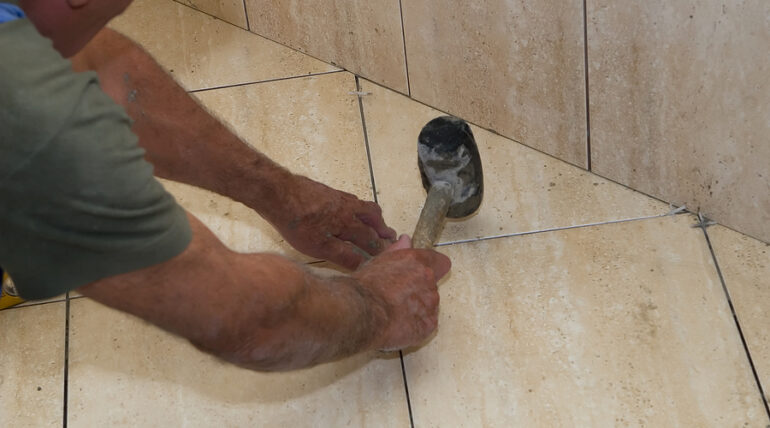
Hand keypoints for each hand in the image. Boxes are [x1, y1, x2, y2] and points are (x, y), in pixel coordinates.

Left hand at [271, 175, 396, 269]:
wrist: (277, 193)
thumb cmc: (296, 222)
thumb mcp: (319, 247)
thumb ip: (342, 255)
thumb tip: (362, 264)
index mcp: (348, 222)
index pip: (370, 238)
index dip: (379, 248)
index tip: (389, 255)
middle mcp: (348, 207)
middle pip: (373, 217)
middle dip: (382, 228)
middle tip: (390, 236)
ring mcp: (338, 197)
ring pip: (363, 206)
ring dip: (373, 216)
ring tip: (376, 222)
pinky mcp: (327, 191)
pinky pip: (351, 200)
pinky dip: (358, 208)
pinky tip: (349, 212)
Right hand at [353, 235, 450, 350]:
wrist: (361, 312)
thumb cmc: (365, 287)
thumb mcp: (377, 261)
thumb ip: (397, 251)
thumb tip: (406, 240)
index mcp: (417, 261)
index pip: (440, 262)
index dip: (433, 269)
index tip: (422, 275)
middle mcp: (428, 279)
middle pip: (431, 285)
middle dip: (419, 290)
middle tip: (397, 297)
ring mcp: (431, 303)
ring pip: (429, 305)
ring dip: (417, 308)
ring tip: (395, 313)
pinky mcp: (429, 324)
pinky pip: (427, 323)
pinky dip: (417, 326)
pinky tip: (399, 324)